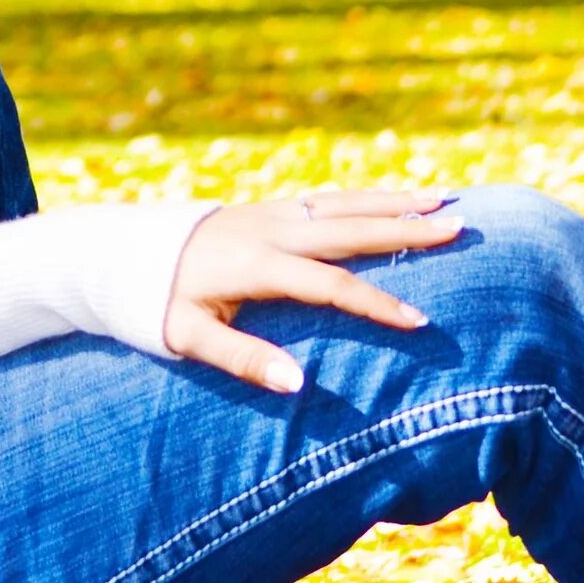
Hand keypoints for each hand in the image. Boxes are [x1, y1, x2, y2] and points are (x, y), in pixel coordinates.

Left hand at [164, 190, 461, 394]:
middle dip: (404, 227)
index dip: (374, 304)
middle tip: (459, 227)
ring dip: (393, 201)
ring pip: (342, 203)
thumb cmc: (156, 303)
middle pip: (347, 227)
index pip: (328, 285)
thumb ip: (240, 358)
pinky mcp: (268, 208)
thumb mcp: (186, 336)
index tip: (419, 323)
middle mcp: (269, 230)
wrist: (124, 251)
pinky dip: (365, 197)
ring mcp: (270, 213)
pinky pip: (327, 199)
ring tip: (445, 199)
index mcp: (255, 264)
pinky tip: (396, 198)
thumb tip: (296, 385)